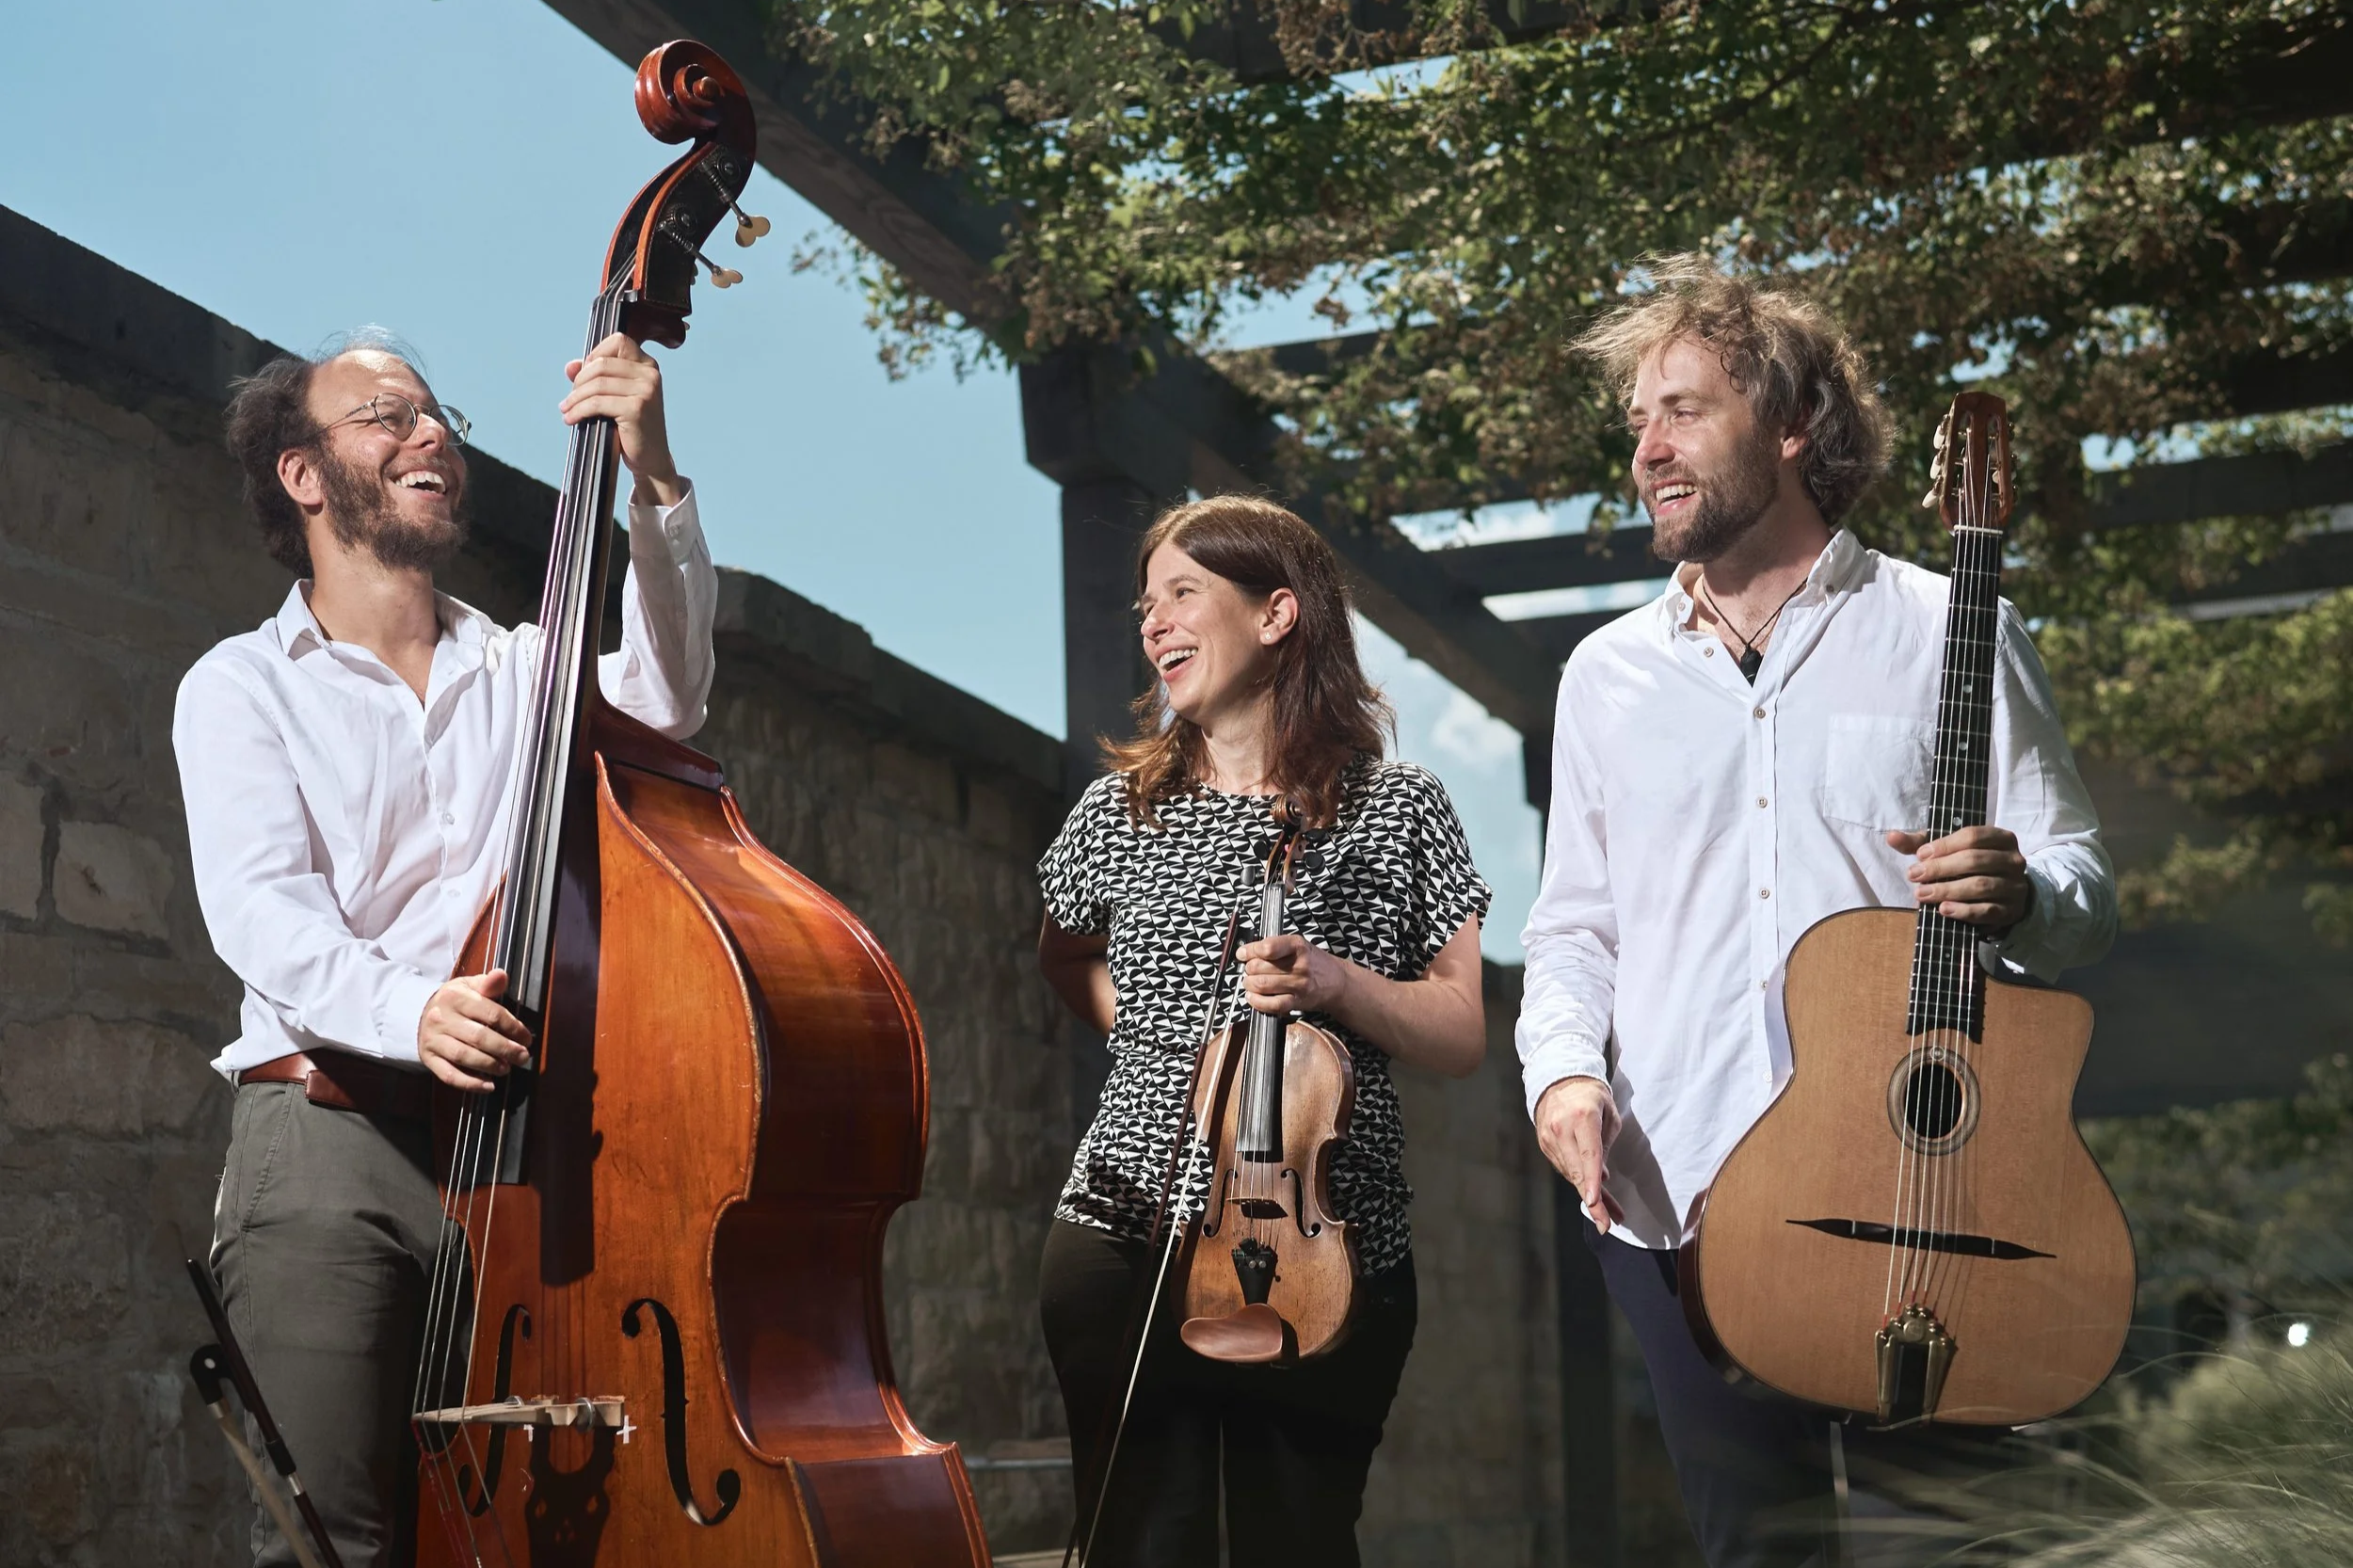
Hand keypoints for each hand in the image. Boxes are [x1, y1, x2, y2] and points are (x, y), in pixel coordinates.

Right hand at [417, 969, 532, 1093]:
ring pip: (464, 1056)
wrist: (419, 1013)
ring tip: (506, 1068)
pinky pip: (448, 1075)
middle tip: (523, 1057)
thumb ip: (488, 985)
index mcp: (455, 997)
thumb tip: (501, 975)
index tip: (526, 1038)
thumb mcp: (469, 986)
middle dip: (506, 1049)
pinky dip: (470, 1083)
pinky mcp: (428, 1058)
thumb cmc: (455, 1001)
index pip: (491, 1014)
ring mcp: (433, 1040)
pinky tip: (488, 1086)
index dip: (513, 1027)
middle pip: (479, 1037)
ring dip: (490, 1065)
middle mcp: (441, 1018)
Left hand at [561, 333, 681, 505]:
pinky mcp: (637, 408)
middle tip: (571, 399)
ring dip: (575, 398)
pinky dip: (579, 411)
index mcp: (648, 365)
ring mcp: (646, 390)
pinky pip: (597, 403)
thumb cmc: (631, 427)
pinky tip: (571, 419)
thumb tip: (571, 366)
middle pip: (601, 363)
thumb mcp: (614, 397)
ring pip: (596, 384)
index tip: (584, 375)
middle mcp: (650, 374)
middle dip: (579, 382)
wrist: (651, 458)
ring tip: (567, 410)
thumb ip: (595, 378)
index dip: (595, 354)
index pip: (618, 341)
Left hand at [1240, 933, 1350, 1017]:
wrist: (1336, 981)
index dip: (1249, 951)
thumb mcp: (1297, 945)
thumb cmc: (1313, 962)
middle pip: (1259, 967)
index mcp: (1297, 946)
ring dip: (1249, 984)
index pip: (1267, 947)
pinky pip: (1272, 1004)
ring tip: (1250, 982)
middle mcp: (1299, 965)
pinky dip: (1257, 1002)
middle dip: (1248, 968)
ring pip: (1262, 985)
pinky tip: (1253, 997)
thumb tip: (1246, 952)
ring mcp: (1299, 985)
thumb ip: (1273, 946)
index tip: (1242, 954)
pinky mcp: (1297, 1002)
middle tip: (1248, 969)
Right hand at [1534, 1076, 1624, 1233]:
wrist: (1558, 1079)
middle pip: (1576, 1172)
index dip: (1591, 1181)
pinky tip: (1591, 1189)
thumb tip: (1603, 1177)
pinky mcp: (1543, 1144)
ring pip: (1570, 1174)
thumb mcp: (1609, 1114)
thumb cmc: (1591, 1096)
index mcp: (1583, 1116)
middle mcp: (1562, 1128)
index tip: (1593, 1202)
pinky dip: (1577, 1180)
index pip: (1588, 1155)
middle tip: (1605, 1223)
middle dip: (1592, 1201)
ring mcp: (1549, 1137)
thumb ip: (1606, 1144)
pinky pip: (1563, 1168)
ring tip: (1609, 1211)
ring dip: (1587, 1194)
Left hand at [1886, 825, 2030, 927]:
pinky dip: (1963, 910)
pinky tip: (1943, 909)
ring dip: (1947, 890)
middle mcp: (2013, 860)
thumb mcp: (1947, 850)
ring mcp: (2015, 886)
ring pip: (1980, 886)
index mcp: (2000, 838)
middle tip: (1914, 876)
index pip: (1972, 836)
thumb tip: (1891, 836)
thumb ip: (1920, 843)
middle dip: (1940, 869)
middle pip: (1974, 861)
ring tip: (1922, 894)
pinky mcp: (2011, 910)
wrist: (2000, 896)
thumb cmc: (1968, 866)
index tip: (1919, 855)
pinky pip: (1987, 910)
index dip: (1944, 845)